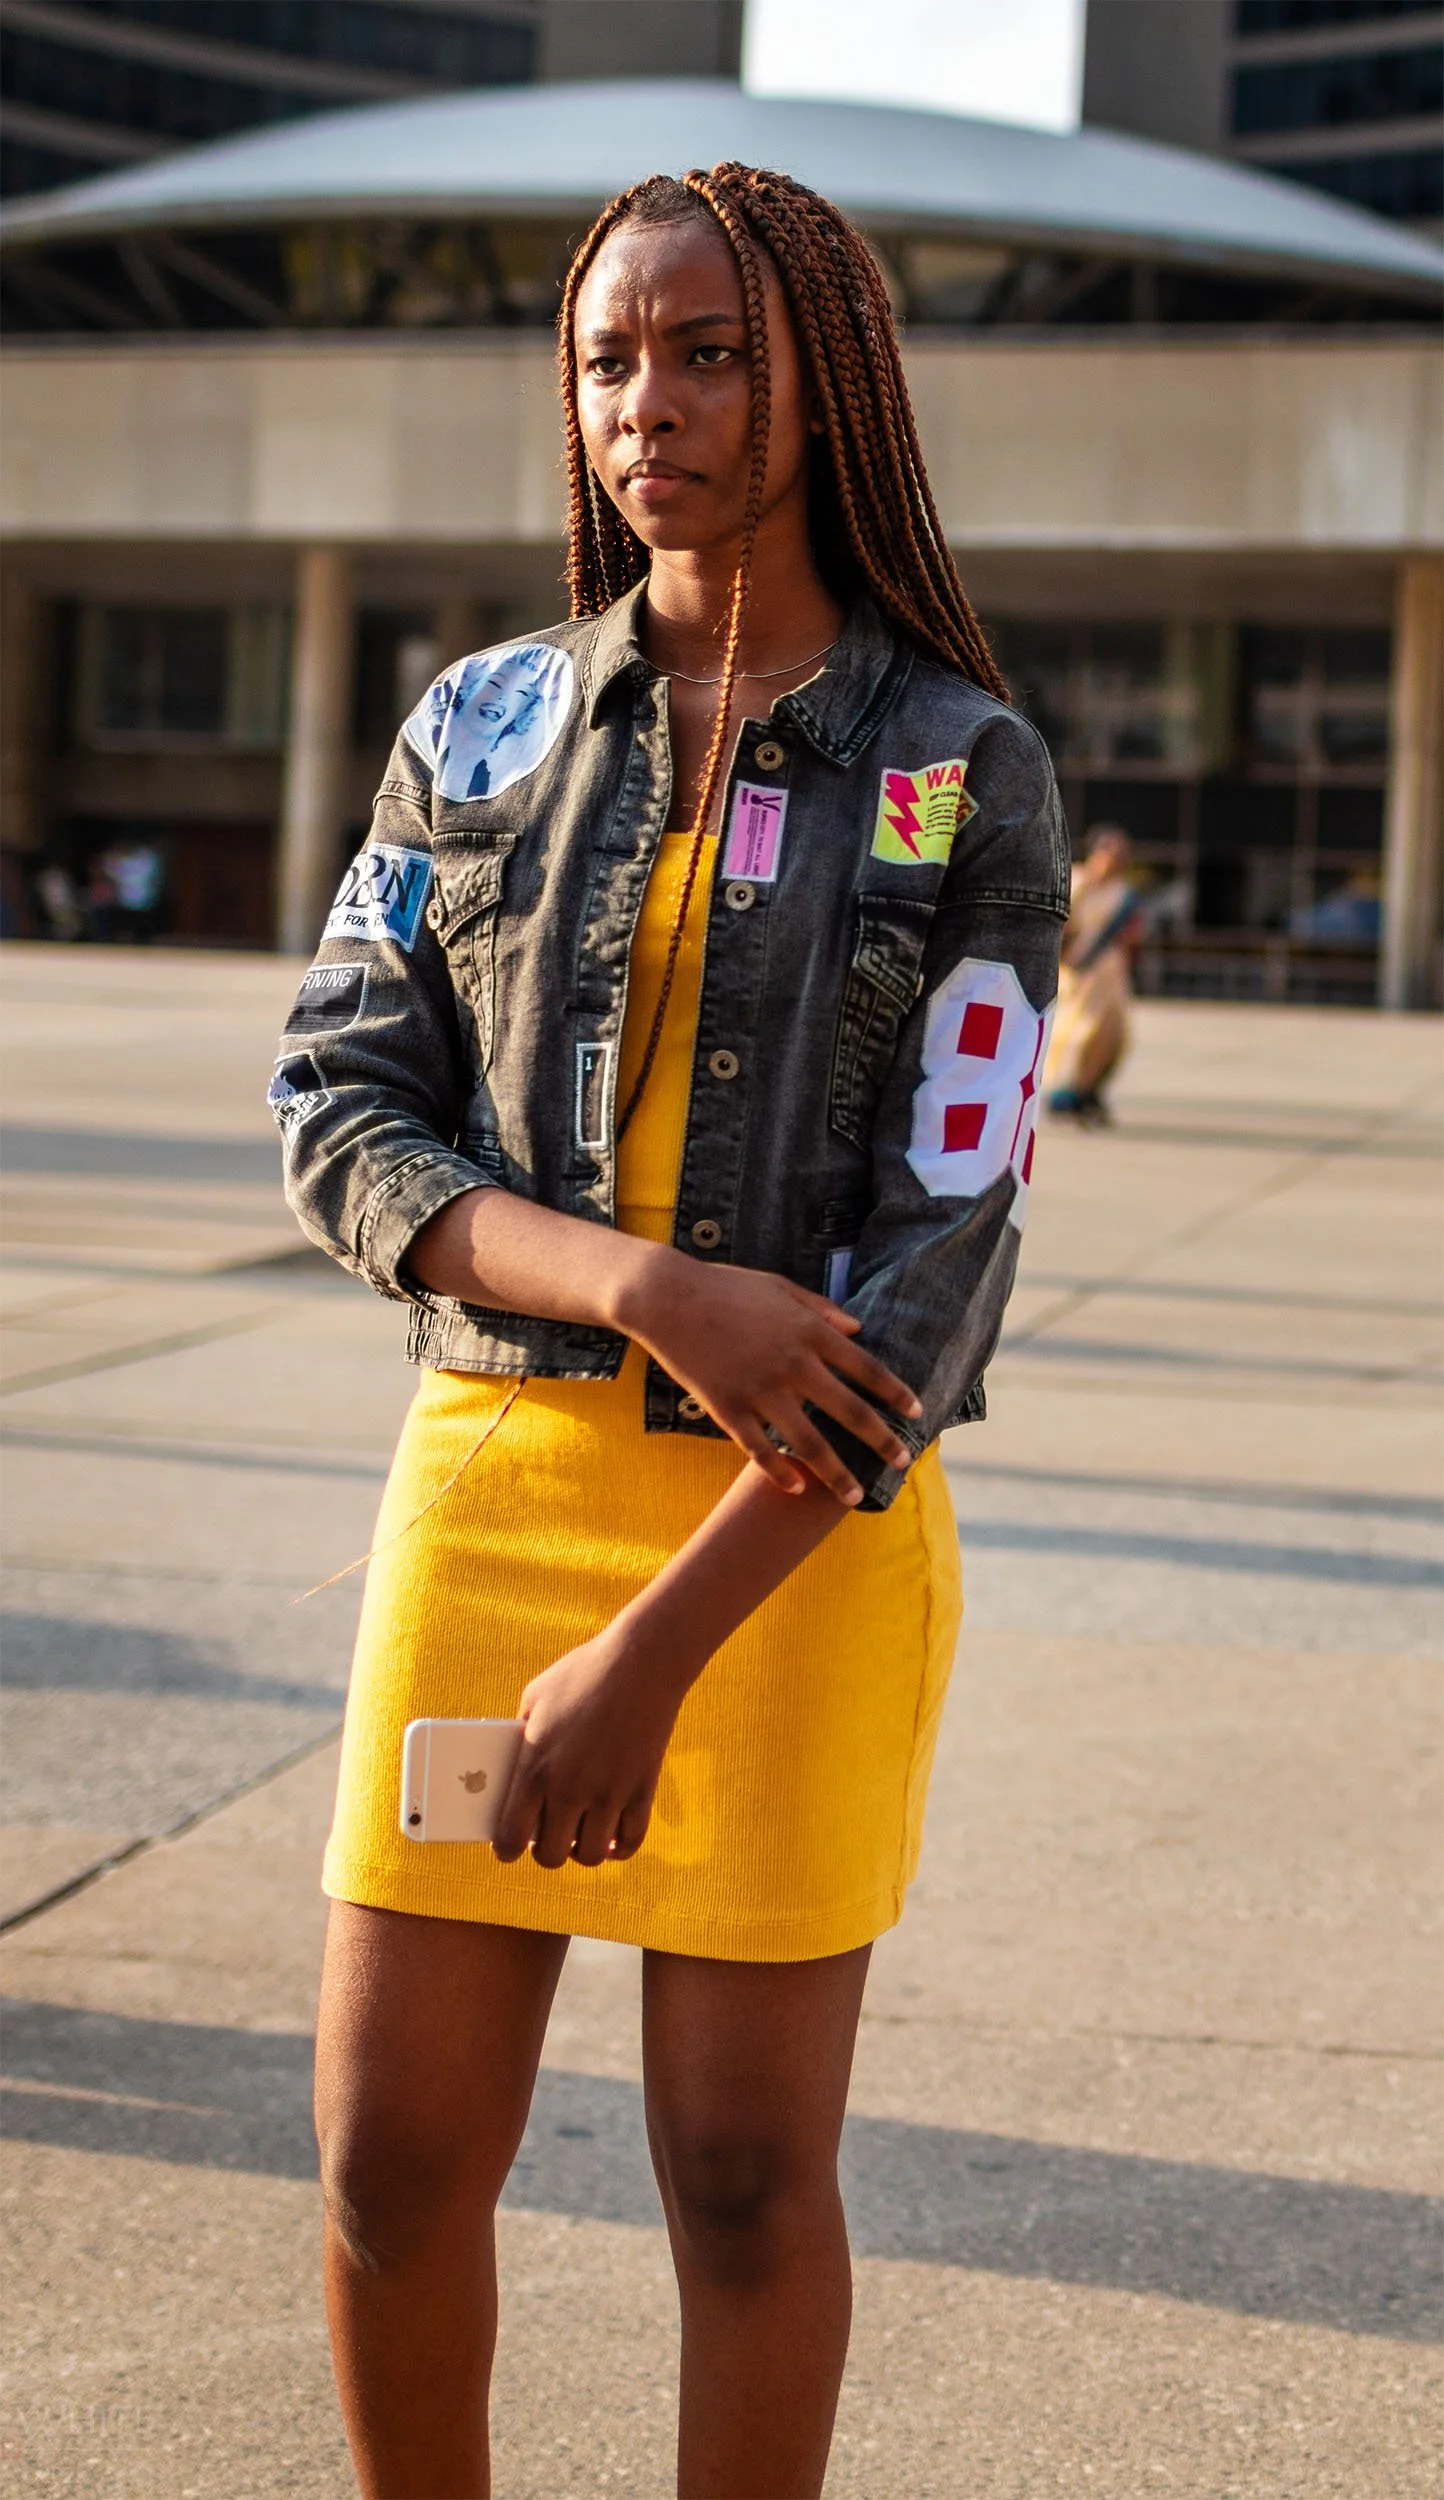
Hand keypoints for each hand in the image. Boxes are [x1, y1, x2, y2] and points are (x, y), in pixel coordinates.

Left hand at [491, 1626, 685, 1868]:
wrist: (642, 1661)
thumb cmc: (582, 1674)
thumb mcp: (535, 1698)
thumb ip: (521, 1741)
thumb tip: (513, 1772)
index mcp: (534, 1769)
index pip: (510, 1838)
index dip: (506, 1849)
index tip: (509, 1846)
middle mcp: (570, 1789)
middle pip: (551, 1856)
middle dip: (545, 1850)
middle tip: (548, 1835)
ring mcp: (609, 1793)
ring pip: (591, 1856)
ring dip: (582, 1850)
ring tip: (580, 1833)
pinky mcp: (642, 1791)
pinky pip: (630, 1842)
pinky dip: (619, 1847)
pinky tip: (612, 1836)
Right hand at [618, 1249, 920, 1504]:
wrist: (667, 1297)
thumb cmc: (726, 1287)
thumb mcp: (781, 1287)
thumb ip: (821, 1310)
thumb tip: (858, 1329)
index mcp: (810, 1332)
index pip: (866, 1368)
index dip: (895, 1393)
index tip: (916, 1413)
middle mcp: (793, 1364)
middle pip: (849, 1411)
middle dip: (881, 1441)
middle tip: (902, 1463)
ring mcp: (760, 1389)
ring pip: (808, 1442)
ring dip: (836, 1473)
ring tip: (854, 1496)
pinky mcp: (727, 1408)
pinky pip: (759, 1450)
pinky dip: (779, 1472)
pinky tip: (796, 1488)